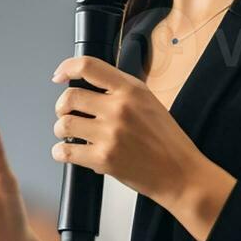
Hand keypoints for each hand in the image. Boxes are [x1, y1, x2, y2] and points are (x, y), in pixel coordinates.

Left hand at [50, 56, 233, 212]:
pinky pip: (65, 151)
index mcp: (131, 90)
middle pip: (69, 97)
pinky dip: (60, 152)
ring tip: (70, 135)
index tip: (59, 76)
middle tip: (67, 114)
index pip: (89, 66)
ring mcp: (111, 134)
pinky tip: (68, 151)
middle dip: (62, 107)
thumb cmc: (166, 140)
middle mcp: (119, 108)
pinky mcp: (104, 159)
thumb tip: (88, 86)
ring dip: (61, 130)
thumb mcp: (148, 102)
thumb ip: (120, 91)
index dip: (67, 67)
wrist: (180, 174)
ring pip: (63, 124)